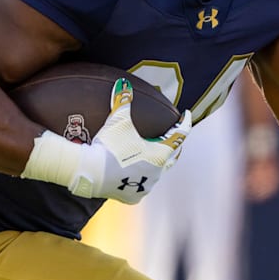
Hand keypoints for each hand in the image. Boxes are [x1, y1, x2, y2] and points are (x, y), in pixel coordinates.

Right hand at [21, 78, 191, 203]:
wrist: (91, 173)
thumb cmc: (108, 146)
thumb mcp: (117, 121)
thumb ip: (122, 100)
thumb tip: (123, 83)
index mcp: (160, 154)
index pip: (179, 135)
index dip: (184, 122)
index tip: (187, 115)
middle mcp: (157, 172)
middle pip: (173, 156)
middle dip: (174, 144)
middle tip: (173, 135)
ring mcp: (146, 186)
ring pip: (158, 173)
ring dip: (157, 163)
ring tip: (154, 155)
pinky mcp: (133, 197)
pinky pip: (142, 185)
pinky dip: (141, 177)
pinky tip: (137, 174)